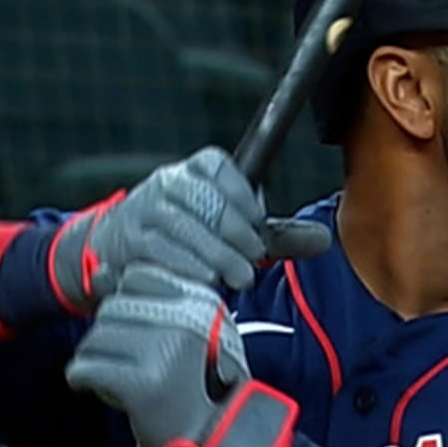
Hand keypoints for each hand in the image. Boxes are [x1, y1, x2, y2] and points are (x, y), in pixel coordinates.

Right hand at [52, 147, 330, 310]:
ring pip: (185, 226)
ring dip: (216, 255)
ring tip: (237, 276)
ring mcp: (146, 208)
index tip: (258, 229)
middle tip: (252, 261)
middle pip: (207, 201)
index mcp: (198, 168)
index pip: (220, 167)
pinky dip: (186, 265)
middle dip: (236, 234)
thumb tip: (325, 240)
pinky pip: (160, 249)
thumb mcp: (232, 228)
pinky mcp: (129, 238)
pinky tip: (205, 279)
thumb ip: (275, 233)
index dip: (242, 198)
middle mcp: (169, 180)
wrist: (122, 246)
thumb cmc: (191, 234)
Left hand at [64, 264, 298, 446]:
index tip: (135, 330)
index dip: (126, 301)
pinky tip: (99, 389)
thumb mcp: (185, 331)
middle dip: (109, 337)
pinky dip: (83, 380)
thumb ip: (144, 299)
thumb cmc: (198, 384)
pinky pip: (85, 368)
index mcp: (200, 301)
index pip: (136, 276)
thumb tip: (97, 270)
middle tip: (125, 362)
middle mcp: (185, 319)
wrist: (217, 438)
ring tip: (115, 377)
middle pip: (111, 307)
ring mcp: (164, 350)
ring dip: (95, 359)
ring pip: (95, 338)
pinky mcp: (142, 383)